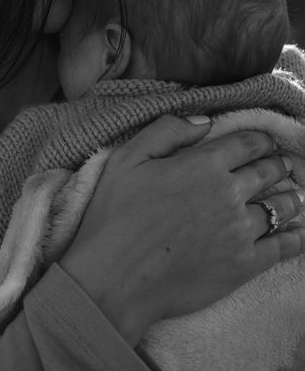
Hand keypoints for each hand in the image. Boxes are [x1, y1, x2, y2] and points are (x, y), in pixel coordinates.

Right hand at [60, 115, 304, 345]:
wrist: (115, 279)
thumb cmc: (115, 215)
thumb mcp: (128, 158)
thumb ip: (167, 130)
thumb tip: (204, 122)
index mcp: (204, 164)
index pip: (248, 143)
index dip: (261, 139)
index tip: (264, 142)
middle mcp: (230, 193)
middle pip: (270, 171)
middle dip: (278, 164)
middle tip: (281, 165)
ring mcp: (240, 231)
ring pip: (282, 206)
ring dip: (290, 196)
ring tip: (291, 195)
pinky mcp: (244, 265)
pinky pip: (284, 246)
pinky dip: (296, 235)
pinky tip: (299, 231)